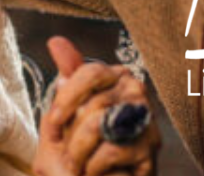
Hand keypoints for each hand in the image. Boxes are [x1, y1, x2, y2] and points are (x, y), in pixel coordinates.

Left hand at [33, 36, 159, 175]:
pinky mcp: (150, 151)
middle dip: (70, 135)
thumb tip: (56, 40)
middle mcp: (137, 94)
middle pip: (93, 102)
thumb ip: (65, 81)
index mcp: (116, 78)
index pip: (90, 72)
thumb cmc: (77, 156)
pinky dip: (92, 169)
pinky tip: (97, 174)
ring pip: (99, 126)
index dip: (66, 100)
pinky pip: (109, 152)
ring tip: (79, 165)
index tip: (53, 124)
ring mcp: (148, 122)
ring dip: (78, 153)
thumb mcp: (61, 118)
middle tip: (67, 153)